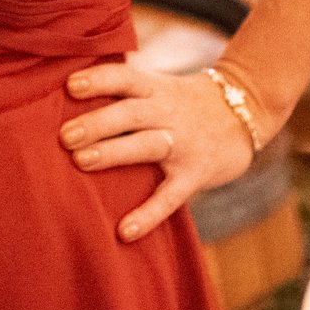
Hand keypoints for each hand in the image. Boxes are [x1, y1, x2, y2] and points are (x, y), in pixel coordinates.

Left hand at [61, 62, 257, 242]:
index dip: (100, 79)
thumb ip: (125, 90)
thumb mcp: (159, 86)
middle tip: (64, 135)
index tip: (70, 85)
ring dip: (114, 152)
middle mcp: (168, 112)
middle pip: (131, 112)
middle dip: (97, 122)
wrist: (244, 112)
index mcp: (155, 89)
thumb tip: (67, 88)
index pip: (126, 77)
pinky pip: (170, 196)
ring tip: (80, 161)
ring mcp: (182, 144)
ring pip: (147, 145)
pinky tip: (124, 231)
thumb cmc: (184, 102)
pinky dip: (148, 214)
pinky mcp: (195, 174)